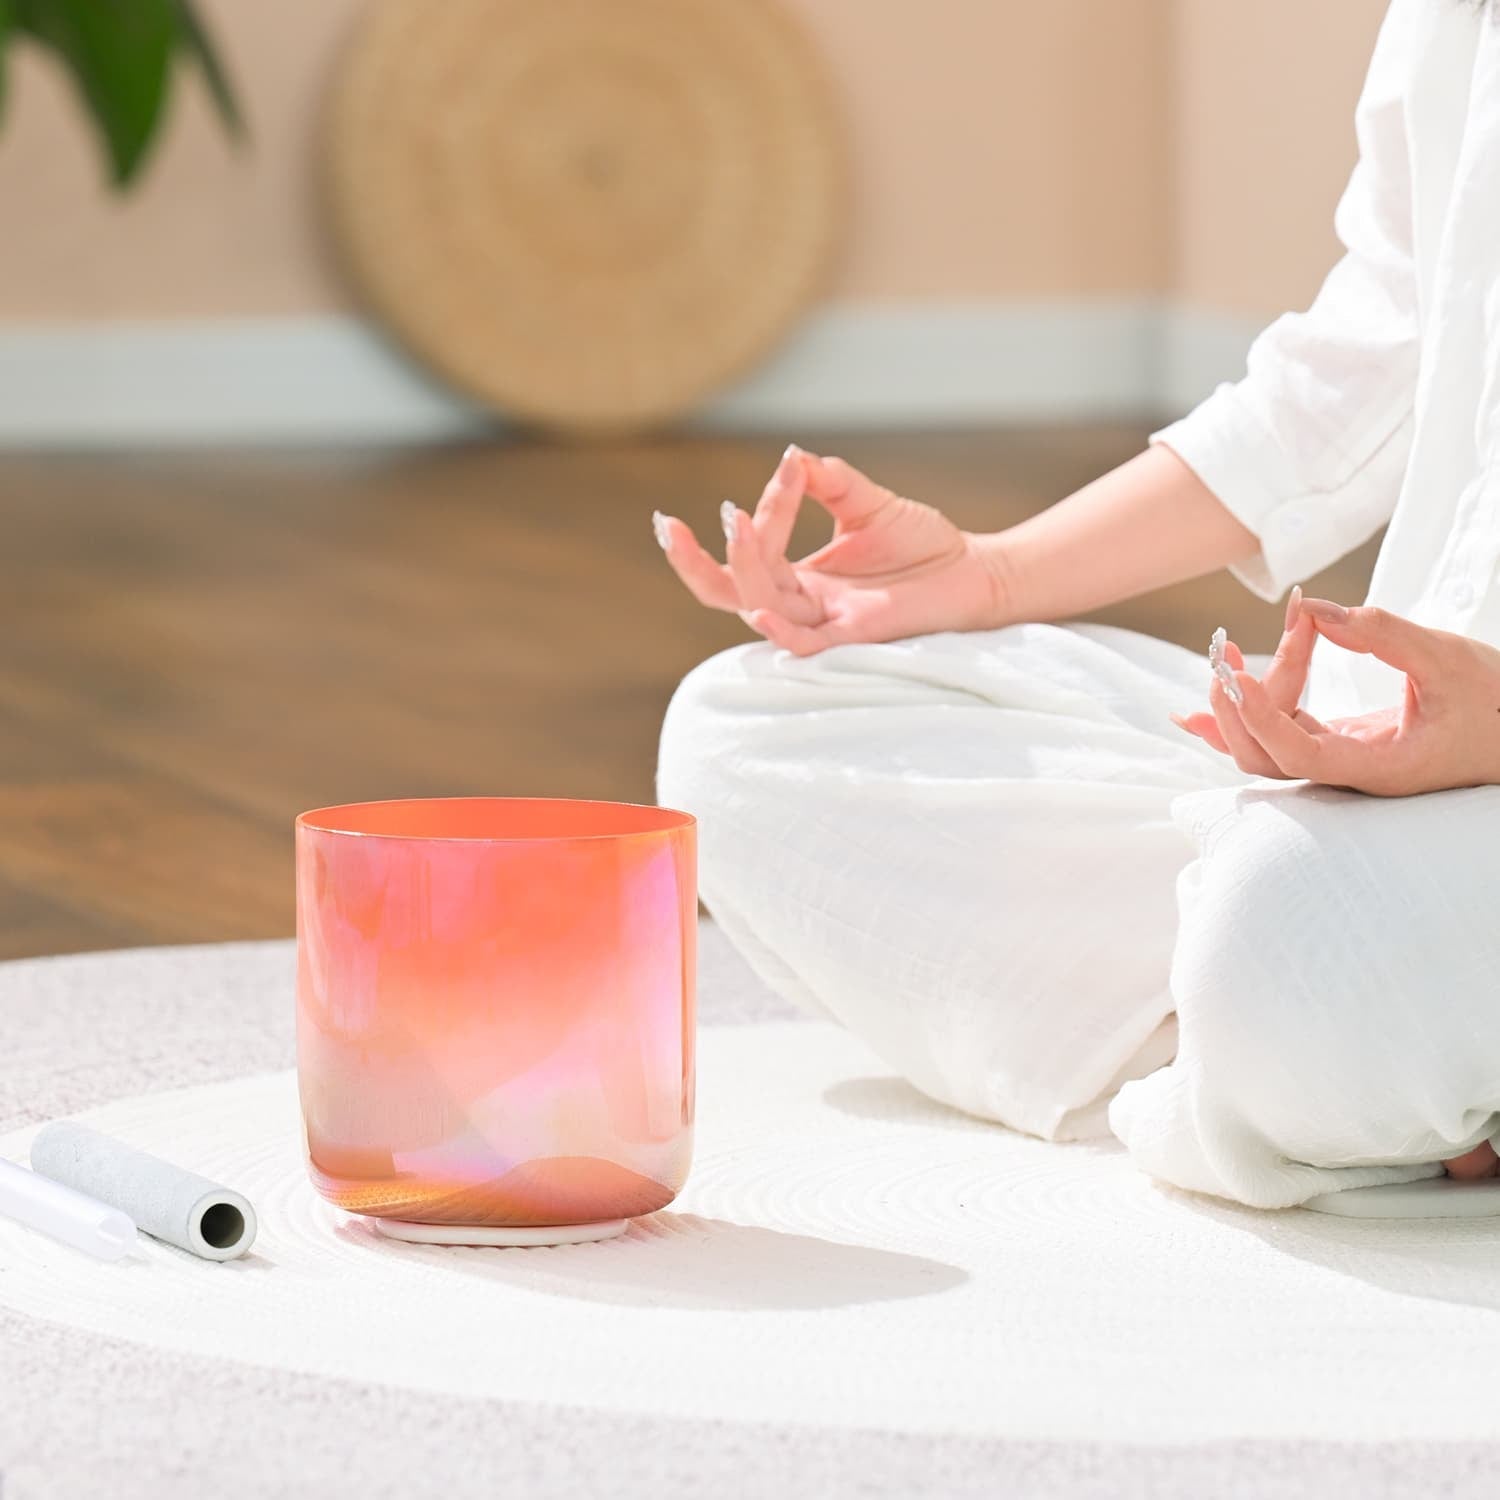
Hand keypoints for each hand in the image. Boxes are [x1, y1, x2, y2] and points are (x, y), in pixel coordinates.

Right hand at [652, 446, 1004, 653]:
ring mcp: (825, 622)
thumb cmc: (924, 547)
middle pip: (728, 590)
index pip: (756, 548)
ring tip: (737, 524)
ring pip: (760, 605)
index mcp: (799, 576)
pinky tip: (759, 609)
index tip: (785, 469)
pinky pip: (805, 644)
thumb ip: (830, 481)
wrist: (976, 574)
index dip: (762, 510)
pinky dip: (780, 630)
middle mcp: (803, 602)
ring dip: (743, 566)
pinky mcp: (855, 637)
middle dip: (693, 562)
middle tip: (669, 526)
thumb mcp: (868, 503)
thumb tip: (792, 456)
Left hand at [1175, 594, 1499, 796]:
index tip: (1239, 677)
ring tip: (1224, 656)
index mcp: (1380, 765)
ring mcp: (1339, 758)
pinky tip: (1223, 685)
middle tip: (1227, 650)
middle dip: (1239, 705)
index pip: (1300, 754)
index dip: (1262, 719)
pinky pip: (1278, 734)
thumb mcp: (1447, 658)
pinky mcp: (1337, 740)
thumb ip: (1382, 633)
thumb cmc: (1494, 702)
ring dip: (1236, 706)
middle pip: (1267, 756)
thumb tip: (1316, 609)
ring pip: (1266, 749)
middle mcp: (1350, 770)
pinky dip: (1246, 711)